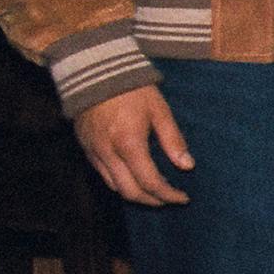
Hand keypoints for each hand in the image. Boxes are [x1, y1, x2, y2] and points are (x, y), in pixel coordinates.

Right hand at [74, 87, 192, 204]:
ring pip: (114, 187)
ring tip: (156, 193)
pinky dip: (121, 183)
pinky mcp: (85, 148)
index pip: (150, 182)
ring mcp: (94, 152)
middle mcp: (108, 152)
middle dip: (153, 201)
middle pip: (130, 192)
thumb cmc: (132, 89)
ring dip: (136, 195)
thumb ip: (173, 140)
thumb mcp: (159, 111)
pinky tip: (135, 179)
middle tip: (170, 199)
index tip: (183, 197)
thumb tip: (187, 166)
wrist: (94, 71)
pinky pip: (103, 175)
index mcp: (128, 143)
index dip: (168, 195)